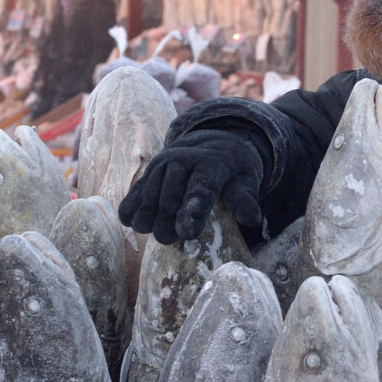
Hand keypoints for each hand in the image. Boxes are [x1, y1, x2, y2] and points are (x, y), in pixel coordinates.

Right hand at [118, 129, 264, 243]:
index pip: (201, 188)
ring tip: (147, 232)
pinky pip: (139, 186)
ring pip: (152, 188)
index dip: (193, 211)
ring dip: (148, 211)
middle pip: (172, 191)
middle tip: (167, 240)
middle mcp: (184, 159)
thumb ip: (246, 199)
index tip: (187, 233)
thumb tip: (252, 219)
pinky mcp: (151, 170)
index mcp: (211, 164)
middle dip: (168, 216)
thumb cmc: (232, 170)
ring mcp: (164, 162)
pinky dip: (132, 202)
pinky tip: (129, 221)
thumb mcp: (245, 181)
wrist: (213, 142)